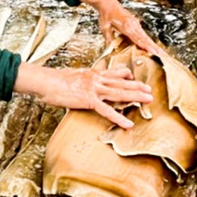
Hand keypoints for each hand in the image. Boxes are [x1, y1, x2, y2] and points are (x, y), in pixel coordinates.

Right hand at [15, 62, 152, 128]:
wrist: (46, 81)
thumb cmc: (54, 80)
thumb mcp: (71, 77)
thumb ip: (80, 80)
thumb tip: (79, 84)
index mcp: (92, 74)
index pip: (113, 73)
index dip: (125, 74)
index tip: (133, 75)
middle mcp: (96, 79)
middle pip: (121, 82)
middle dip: (137, 86)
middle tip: (149, 89)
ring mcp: (94, 89)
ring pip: (119, 93)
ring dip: (135, 96)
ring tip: (148, 99)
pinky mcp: (89, 100)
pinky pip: (107, 110)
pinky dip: (119, 117)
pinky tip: (128, 124)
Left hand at [81, 0, 164, 56]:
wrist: (108, 3)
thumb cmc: (106, 15)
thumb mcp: (104, 27)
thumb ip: (109, 38)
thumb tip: (109, 49)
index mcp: (126, 26)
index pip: (137, 38)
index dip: (145, 45)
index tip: (152, 51)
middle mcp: (133, 25)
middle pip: (145, 38)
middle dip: (153, 47)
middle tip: (161, 54)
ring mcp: (135, 23)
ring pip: (146, 36)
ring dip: (153, 44)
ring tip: (161, 52)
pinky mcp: (135, 23)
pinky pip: (143, 33)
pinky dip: (149, 40)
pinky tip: (153, 45)